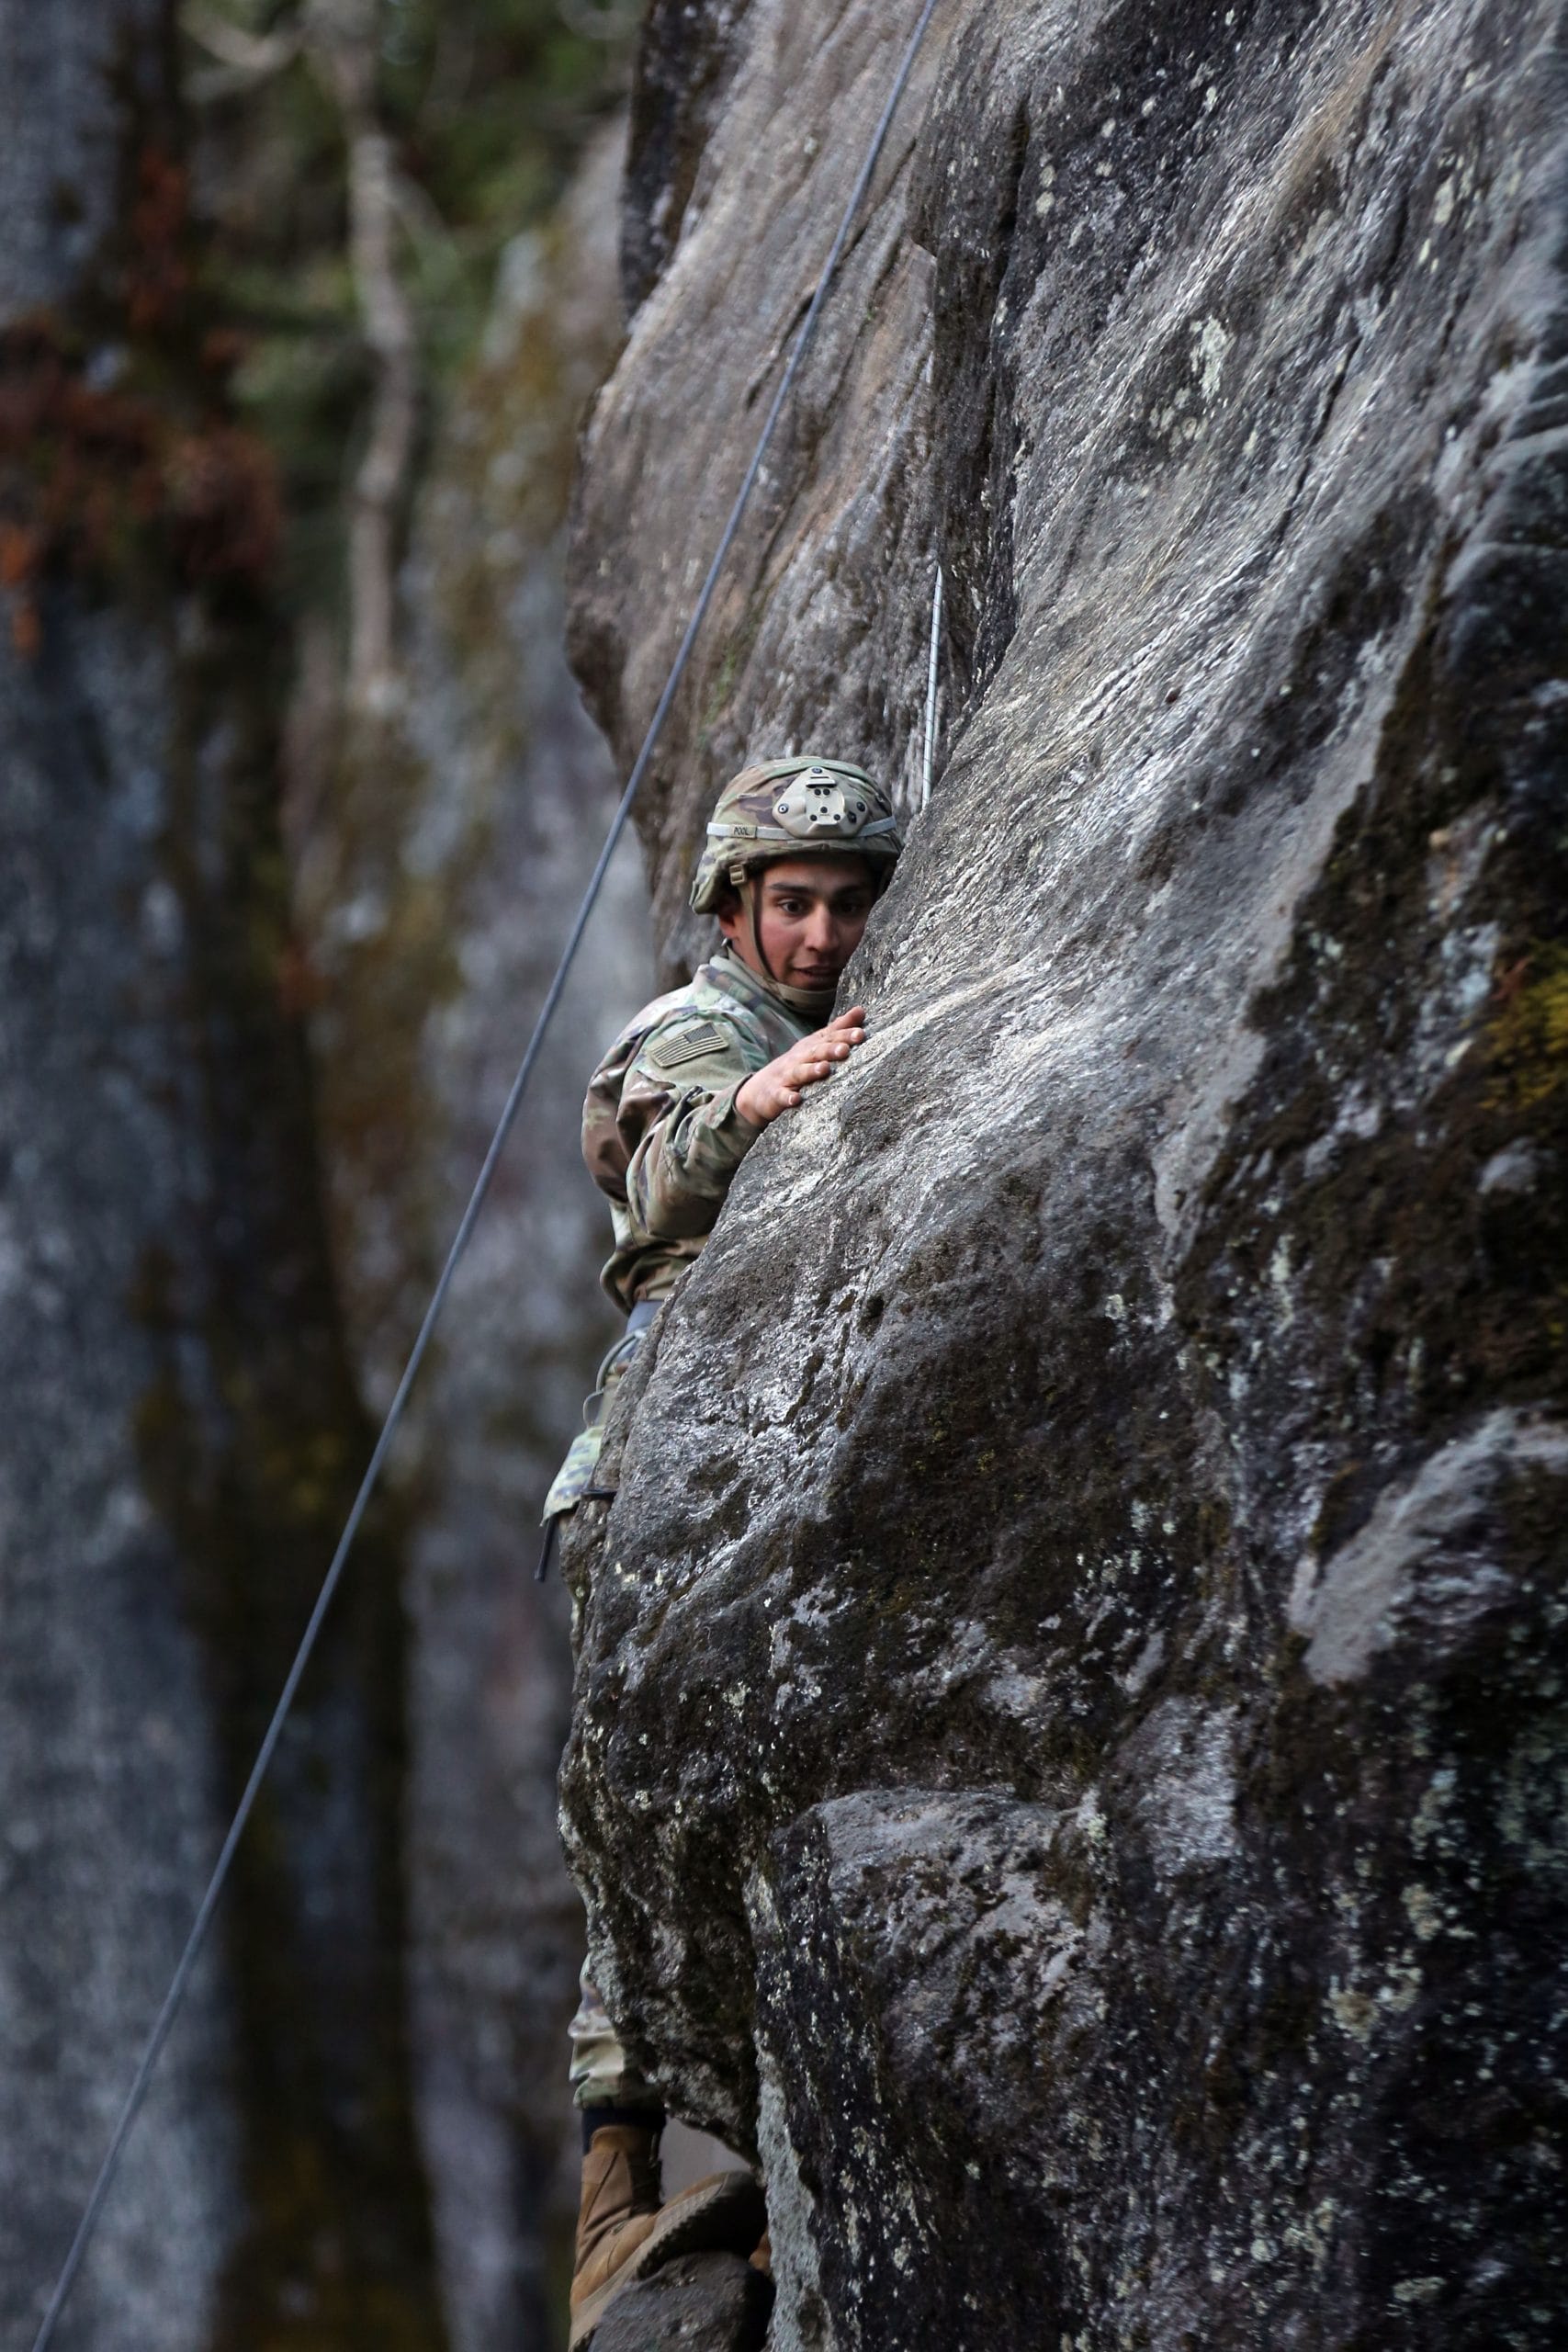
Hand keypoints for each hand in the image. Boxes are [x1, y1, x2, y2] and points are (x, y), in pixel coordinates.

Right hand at [735, 1008, 867, 1124]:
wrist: (761, 1088)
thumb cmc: (797, 1064)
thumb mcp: (815, 1045)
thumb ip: (837, 1030)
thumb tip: (860, 1010)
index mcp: (811, 1047)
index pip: (828, 1038)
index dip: (844, 1035)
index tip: (860, 1033)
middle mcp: (799, 1058)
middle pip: (816, 1052)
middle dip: (830, 1050)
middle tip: (845, 1049)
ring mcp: (786, 1076)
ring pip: (800, 1072)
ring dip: (811, 1070)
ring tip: (824, 1068)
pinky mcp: (776, 1094)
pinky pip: (782, 1096)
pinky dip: (788, 1098)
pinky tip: (796, 1100)